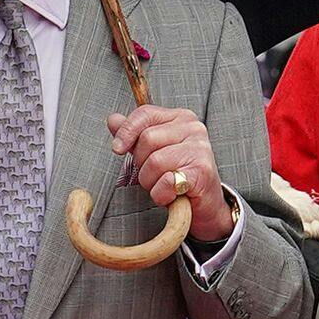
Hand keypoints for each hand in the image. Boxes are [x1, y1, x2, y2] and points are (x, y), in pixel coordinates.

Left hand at [108, 105, 235, 240]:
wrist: (205, 204)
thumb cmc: (178, 175)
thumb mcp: (154, 150)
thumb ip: (135, 134)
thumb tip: (113, 120)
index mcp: (181, 118)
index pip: (145, 114)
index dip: (126, 131)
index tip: (117, 149)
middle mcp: (193, 129)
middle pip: (147, 139)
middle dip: (141, 164)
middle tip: (154, 175)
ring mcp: (200, 149)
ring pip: (154, 162)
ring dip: (151, 182)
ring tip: (163, 186)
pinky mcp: (202, 171)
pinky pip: (166, 181)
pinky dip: (161, 194)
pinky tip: (171, 195)